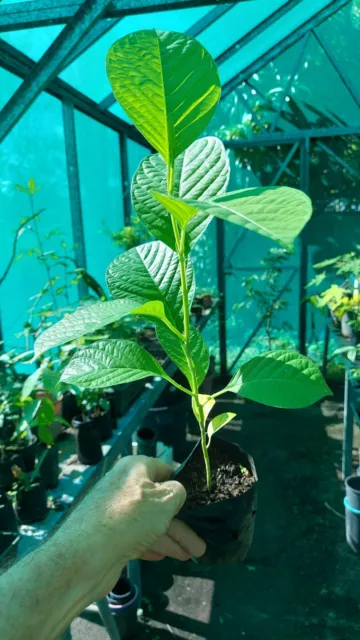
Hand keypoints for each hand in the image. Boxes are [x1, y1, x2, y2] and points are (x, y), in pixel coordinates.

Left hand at [57, 456, 204, 599]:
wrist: (85, 555)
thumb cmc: (130, 518)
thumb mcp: (164, 500)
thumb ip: (178, 492)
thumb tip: (176, 491)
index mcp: (135, 468)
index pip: (165, 469)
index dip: (183, 484)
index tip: (200, 501)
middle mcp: (124, 486)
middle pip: (160, 502)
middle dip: (182, 522)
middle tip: (200, 542)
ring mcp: (116, 512)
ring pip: (151, 522)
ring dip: (173, 537)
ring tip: (193, 556)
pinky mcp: (111, 535)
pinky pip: (138, 536)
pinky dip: (154, 544)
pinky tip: (167, 556)